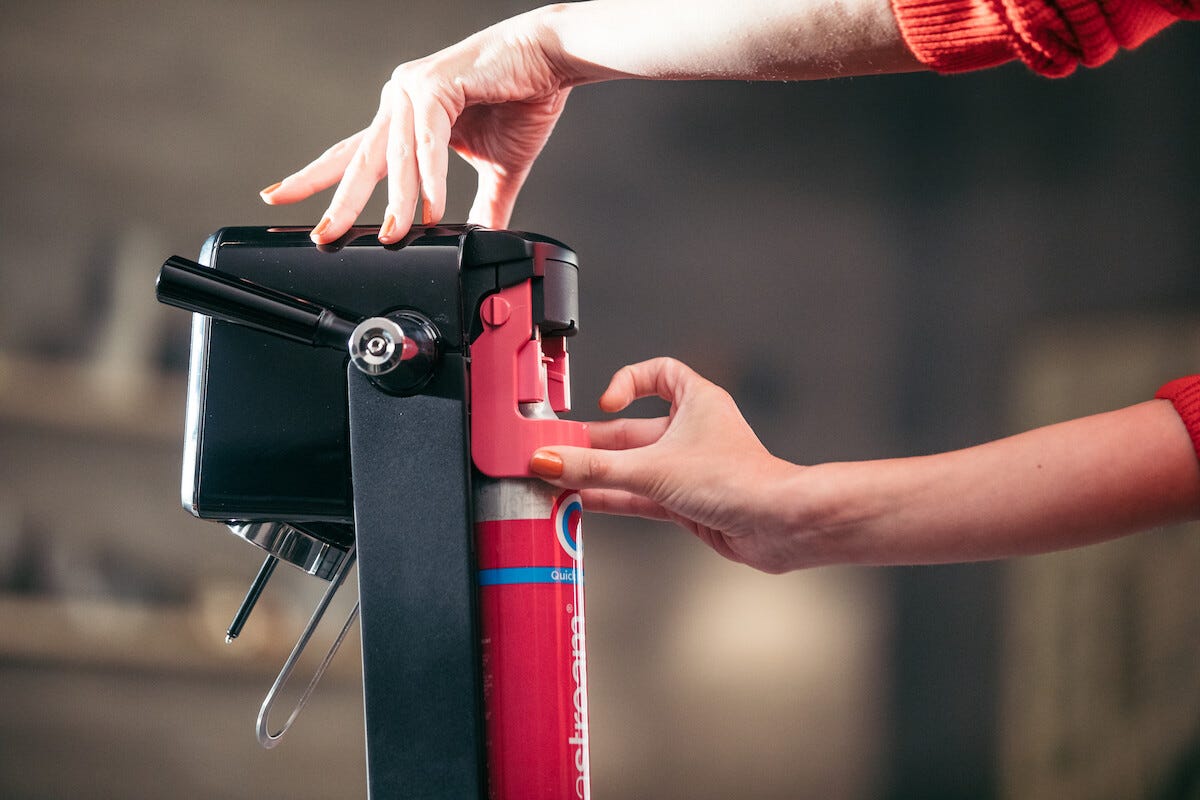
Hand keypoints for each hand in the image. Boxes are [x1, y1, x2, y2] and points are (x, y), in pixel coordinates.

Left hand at [259, 7, 578, 244]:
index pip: (354, 156)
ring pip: (395, 158)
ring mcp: (412, 90)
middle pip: (361, 161)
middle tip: (323, 235)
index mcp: (405, 119)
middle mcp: (399, 101)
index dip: (318, 179)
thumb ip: (482, 204)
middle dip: (341, 202)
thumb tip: (481, 237)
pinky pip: (427, 142)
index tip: (281, 197)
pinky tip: (432, 207)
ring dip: (398, 202)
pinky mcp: (433, 85)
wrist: (550, 61)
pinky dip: (430, 178)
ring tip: (396, 235)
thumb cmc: (523, 100)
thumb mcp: (497, 168)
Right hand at [529, 358, 813, 572]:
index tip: (606, 402)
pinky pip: (640, 495)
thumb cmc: (739, 480)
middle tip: (560, 452)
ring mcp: (689, 468)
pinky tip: (585, 504)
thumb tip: (551, 460)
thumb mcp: (653, 468)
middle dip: (596, 442)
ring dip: (600, 474)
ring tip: (563, 480)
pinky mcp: (687, 501)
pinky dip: (614, 498)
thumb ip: (596, 467)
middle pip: (633, 429)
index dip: (628, 382)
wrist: (777, 525)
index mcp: (696, 401)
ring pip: (634, 466)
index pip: (657, 373)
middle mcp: (693, 432)